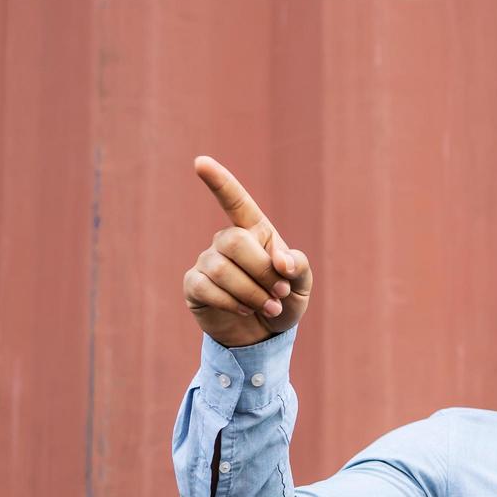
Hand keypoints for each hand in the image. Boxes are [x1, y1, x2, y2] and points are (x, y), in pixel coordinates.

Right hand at [183, 156, 312, 347]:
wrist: (264, 334)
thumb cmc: (283, 300)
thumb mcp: (302, 284)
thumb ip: (298, 267)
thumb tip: (281, 261)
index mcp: (255, 231)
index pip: (235, 201)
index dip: (219, 182)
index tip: (200, 162)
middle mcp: (227, 241)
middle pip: (235, 241)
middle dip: (262, 271)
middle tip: (280, 293)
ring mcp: (207, 261)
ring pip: (223, 268)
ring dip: (253, 294)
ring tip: (269, 307)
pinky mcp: (194, 284)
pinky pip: (207, 288)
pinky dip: (232, 303)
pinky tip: (244, 311)